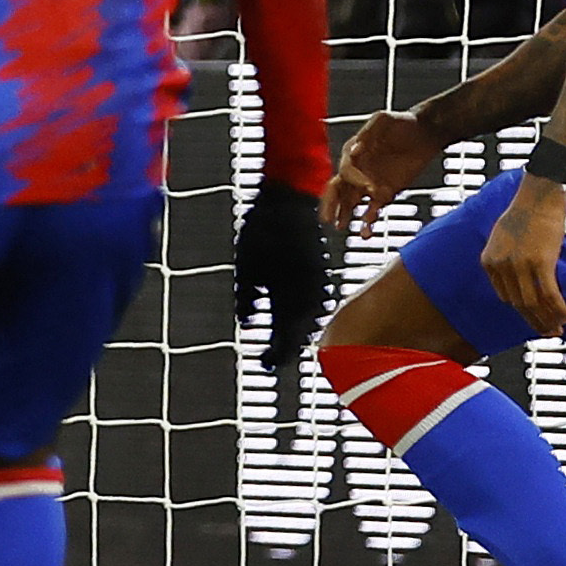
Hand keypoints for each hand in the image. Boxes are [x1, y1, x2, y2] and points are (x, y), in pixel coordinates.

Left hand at [230, 180, 331, 370]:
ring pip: (311, 321)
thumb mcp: (245, 267)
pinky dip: (304, 316)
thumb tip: (248, 324)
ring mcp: (317, 284)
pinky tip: (294, 318)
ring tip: (282, 344)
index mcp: (290, 296)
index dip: (275, 355)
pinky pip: (315, 304)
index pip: (286, 339)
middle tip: (271, 358)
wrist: (289, 202)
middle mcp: (308, 294)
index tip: (264, 363)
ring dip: (297, 334)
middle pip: (301, 334)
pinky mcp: (319, 274)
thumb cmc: (262, 231)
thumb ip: (246, 300)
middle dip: (286, 348)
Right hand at [330, 109, 442, 236]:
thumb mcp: (384, 120)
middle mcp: (359, 169)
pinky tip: (365, 231)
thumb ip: (369, 132)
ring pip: (351, 203)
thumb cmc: (405, 123)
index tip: (369, 186)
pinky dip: (367, 221)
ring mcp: (370, 182)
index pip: (346, 170)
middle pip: (338, 189)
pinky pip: (371, 210)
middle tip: (329, 218)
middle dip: (332, 204)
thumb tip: (355, 149)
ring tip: (342, 227)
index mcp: (354, 152)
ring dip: (346, 215)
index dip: (355, 179)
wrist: (427, 133)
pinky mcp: (385, 192)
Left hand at [481, 180, 565, 334]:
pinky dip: (558, 309)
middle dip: (535, 321)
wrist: (539, 194)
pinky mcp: (541, 262)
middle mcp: (501, 265)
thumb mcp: (502, 236)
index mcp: (489, 261)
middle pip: (519, 304)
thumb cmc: (525, 211)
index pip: (505, 297)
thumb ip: (504, 258)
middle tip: (549, 332)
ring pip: (534, 304)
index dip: (521, 312)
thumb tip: (514, 279)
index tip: (533, 319)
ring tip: (559, 329)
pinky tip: (565, 317)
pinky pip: (549, 294)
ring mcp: (520, 265)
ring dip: (548, 320)